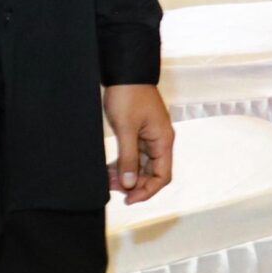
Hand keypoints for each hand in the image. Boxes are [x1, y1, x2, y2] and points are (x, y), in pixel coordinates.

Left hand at [104, 83, 175, 201]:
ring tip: (107, 179)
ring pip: (142, 165)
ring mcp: (150, 137)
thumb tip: (130, 185)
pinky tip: (110, 168)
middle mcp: (160, 141)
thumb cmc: (129, 96)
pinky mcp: (140, 133)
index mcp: (163, 140)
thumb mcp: (126, 129)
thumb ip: (129, 158)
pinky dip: (124, 163)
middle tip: (112, 187)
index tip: (128, 199)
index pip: (162, 176)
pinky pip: (135, 155)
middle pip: (152, 173)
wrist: (125, 73)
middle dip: (133, 183)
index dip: (147, 191)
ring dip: (127, 175)